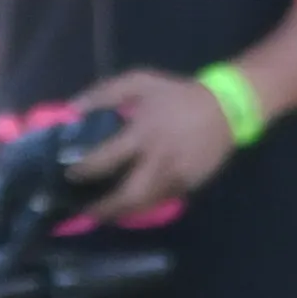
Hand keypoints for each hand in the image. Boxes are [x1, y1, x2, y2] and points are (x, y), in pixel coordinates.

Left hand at [71, 68, 238, 215]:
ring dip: (123, 212)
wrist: (227, 106)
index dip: (84, 171)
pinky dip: (145, 206)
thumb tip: (72, 108)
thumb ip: (103, 93)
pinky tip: (131, 206)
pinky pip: (164, 200)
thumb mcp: (139, 81)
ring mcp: (178, 174)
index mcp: (143, 134)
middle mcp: (160, 159)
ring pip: (147, 203)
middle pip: (129, 193)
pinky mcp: (192, 182)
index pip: (106, 159)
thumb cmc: (177, 94)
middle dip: (106, 207)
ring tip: (104, 215)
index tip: (69, 176)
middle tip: (86, 213)